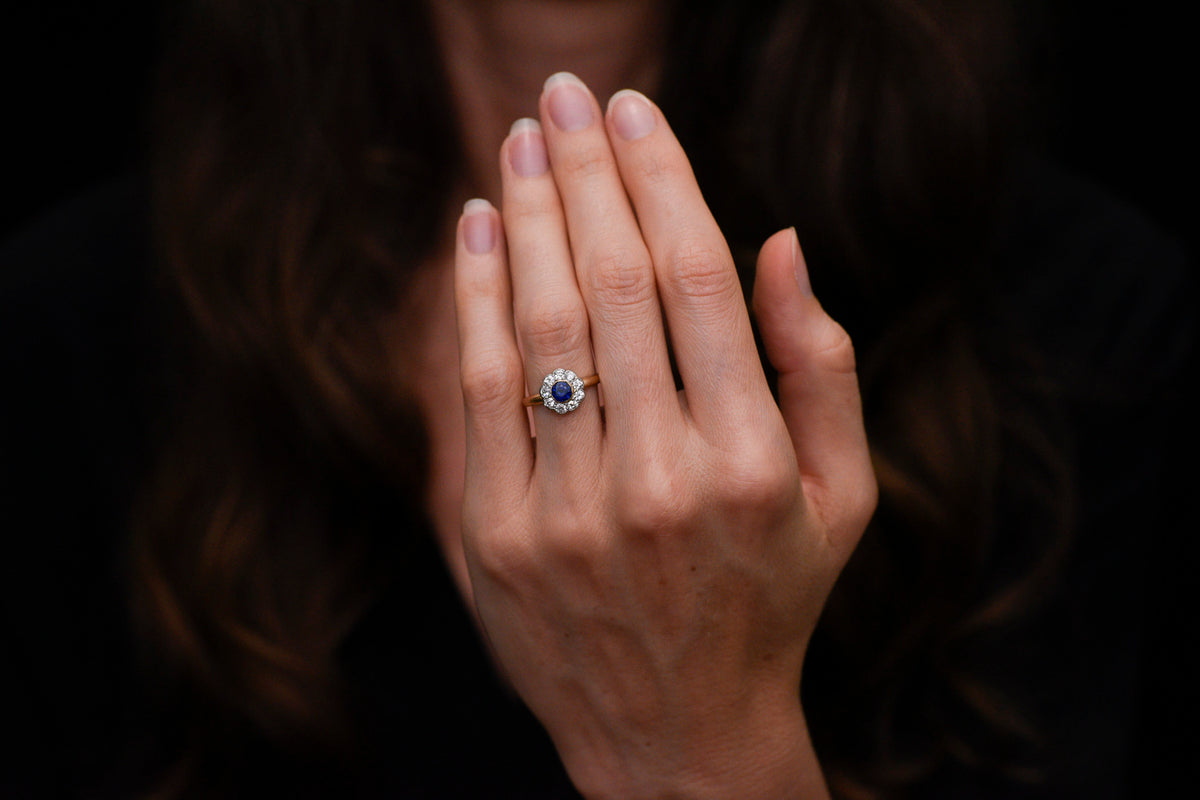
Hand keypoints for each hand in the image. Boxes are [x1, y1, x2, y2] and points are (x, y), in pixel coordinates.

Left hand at [453, 73, 875, 798]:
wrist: (675, 734)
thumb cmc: (771, 600)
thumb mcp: (840, 497)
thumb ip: (824, 366)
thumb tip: (780, 239)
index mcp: (749, 464)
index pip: (696, 281)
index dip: (663, 180)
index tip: (637, 113)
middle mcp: (657, 481)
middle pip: (611, 285)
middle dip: (586, 172)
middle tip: (567, 94)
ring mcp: (566, 511)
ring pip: (539, 326)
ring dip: (528, 217)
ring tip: (519, 140)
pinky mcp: (496, 535)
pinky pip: (480, 390)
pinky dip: (475, 298)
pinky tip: (479, 228)